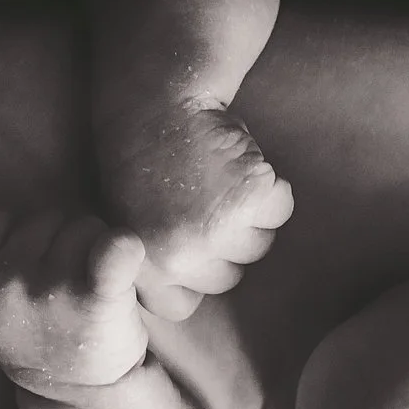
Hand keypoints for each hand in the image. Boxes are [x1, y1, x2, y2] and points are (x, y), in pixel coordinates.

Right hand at [0, 207, 150, 398]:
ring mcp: (49, 290)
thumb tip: (36, 190)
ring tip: (96, 289)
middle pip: (51, 217)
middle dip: (68, 241)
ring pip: (86, 225)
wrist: (81, 396)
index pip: (1, 218)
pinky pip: (116, 246)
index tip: (40, 272)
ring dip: (98, 248)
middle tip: (75, 286)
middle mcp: (6, 283)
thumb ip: (2, 252)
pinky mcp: (94, 298)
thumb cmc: (47, 333)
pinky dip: (126, 247)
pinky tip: (126, 263)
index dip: (28, 239)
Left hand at [98, 97, 295, 320]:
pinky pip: (278, 209)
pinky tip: (239, 163)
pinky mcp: (250, 198)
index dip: (185, 271)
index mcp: (146, 269)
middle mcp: (181, 257)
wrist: (153, 103)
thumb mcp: (130, 225)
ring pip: (257, 244)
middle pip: (229, 275)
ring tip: (217, 177)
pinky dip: (269, 187)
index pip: (184, 305)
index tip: (181, 237)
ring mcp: (217, 230)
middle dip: (222, 238)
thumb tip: (190, 291)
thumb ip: (156, 263)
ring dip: (247, 213)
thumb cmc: (140, 160)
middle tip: (202, 196)